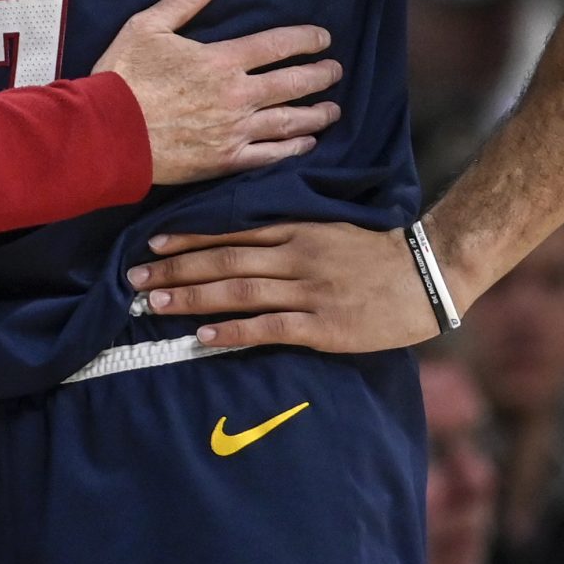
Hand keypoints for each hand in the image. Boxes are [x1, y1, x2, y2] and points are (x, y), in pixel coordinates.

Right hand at [97, 0, 342, 184]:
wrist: (106, 133)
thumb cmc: (124, 76)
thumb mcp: (149, 25)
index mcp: (221, 60)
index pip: (277, 45)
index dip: (306, 40)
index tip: (324, 39)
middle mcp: (237, 95)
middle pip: (292, 83)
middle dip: (320, 76)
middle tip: (336, 71)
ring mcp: (235, 130)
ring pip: (289, 122)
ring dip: (316, 114)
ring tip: (333, 110)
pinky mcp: (225, 160)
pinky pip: (270, 156)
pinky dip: (293, 149)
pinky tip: (307, 144)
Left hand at [122, 221, 441, 352]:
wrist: (429, 272)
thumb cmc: (379, 251)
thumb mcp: (330, 227)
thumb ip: (290, 232)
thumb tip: (246, 239)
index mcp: (296, 229)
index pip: (230, 231)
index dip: (188, 238)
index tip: (151, 241)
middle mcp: (295, 255)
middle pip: (223, 261)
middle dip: (175, 268)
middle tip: (134, 277)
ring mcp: (308, 290)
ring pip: (238, 292)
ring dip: (192, 298)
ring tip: (153, 303)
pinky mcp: (323, 326)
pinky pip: (269, 328)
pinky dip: (233, 331)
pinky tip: (202, 336)